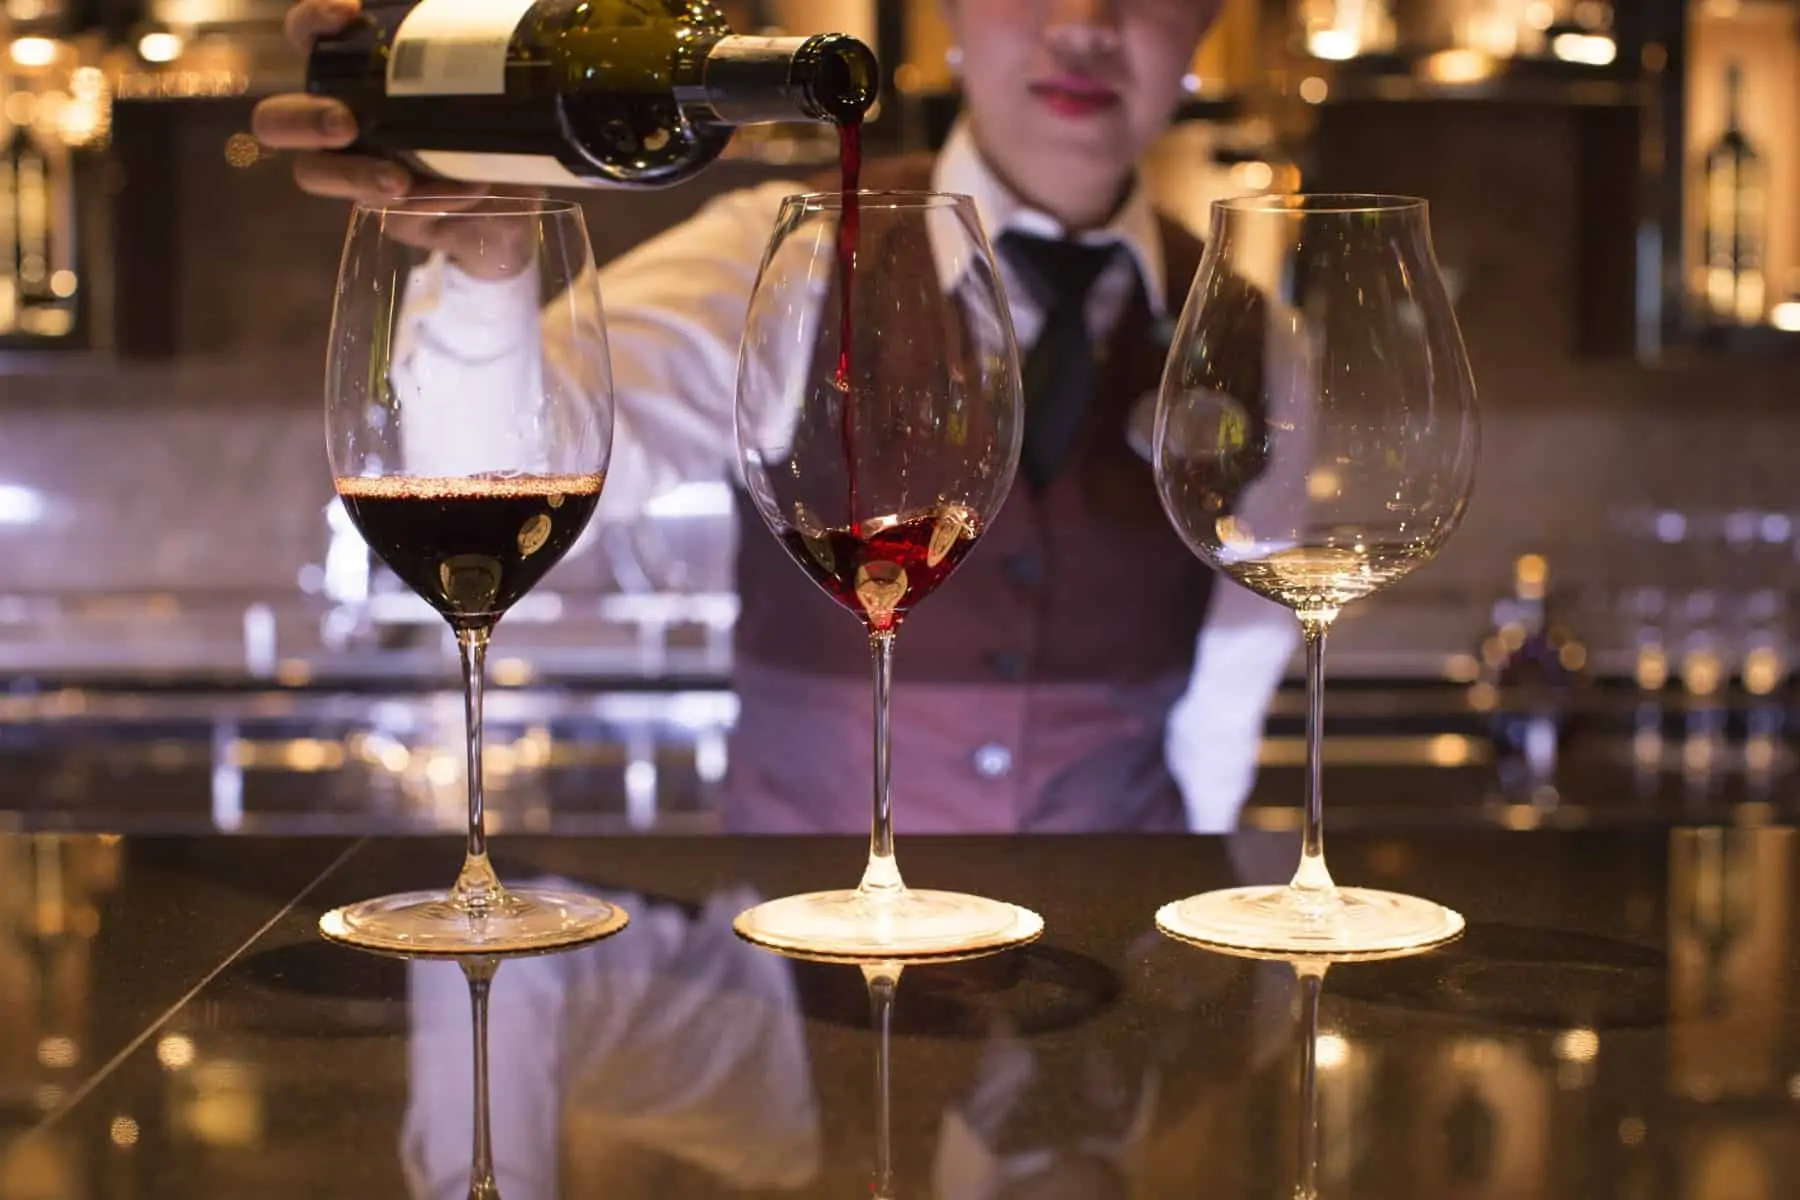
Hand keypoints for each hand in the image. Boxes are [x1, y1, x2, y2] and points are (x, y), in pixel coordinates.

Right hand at [252, 0, 533, 278]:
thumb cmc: (494, 119)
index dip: (312, 22)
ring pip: (320, 177)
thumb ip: (460, 42)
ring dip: (355, 176)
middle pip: (278, 122)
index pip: (307, 38)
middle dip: (305, 119)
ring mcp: (361, 175)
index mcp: (351, 76)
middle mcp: (341, 124)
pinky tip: (470, 191)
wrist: (527, 188)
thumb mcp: (484, 77)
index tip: (348, 13)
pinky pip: (402, 216)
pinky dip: (436, 200)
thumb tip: (474, 9)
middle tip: (345, 124)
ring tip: (399, 181)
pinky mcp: (400, 219)